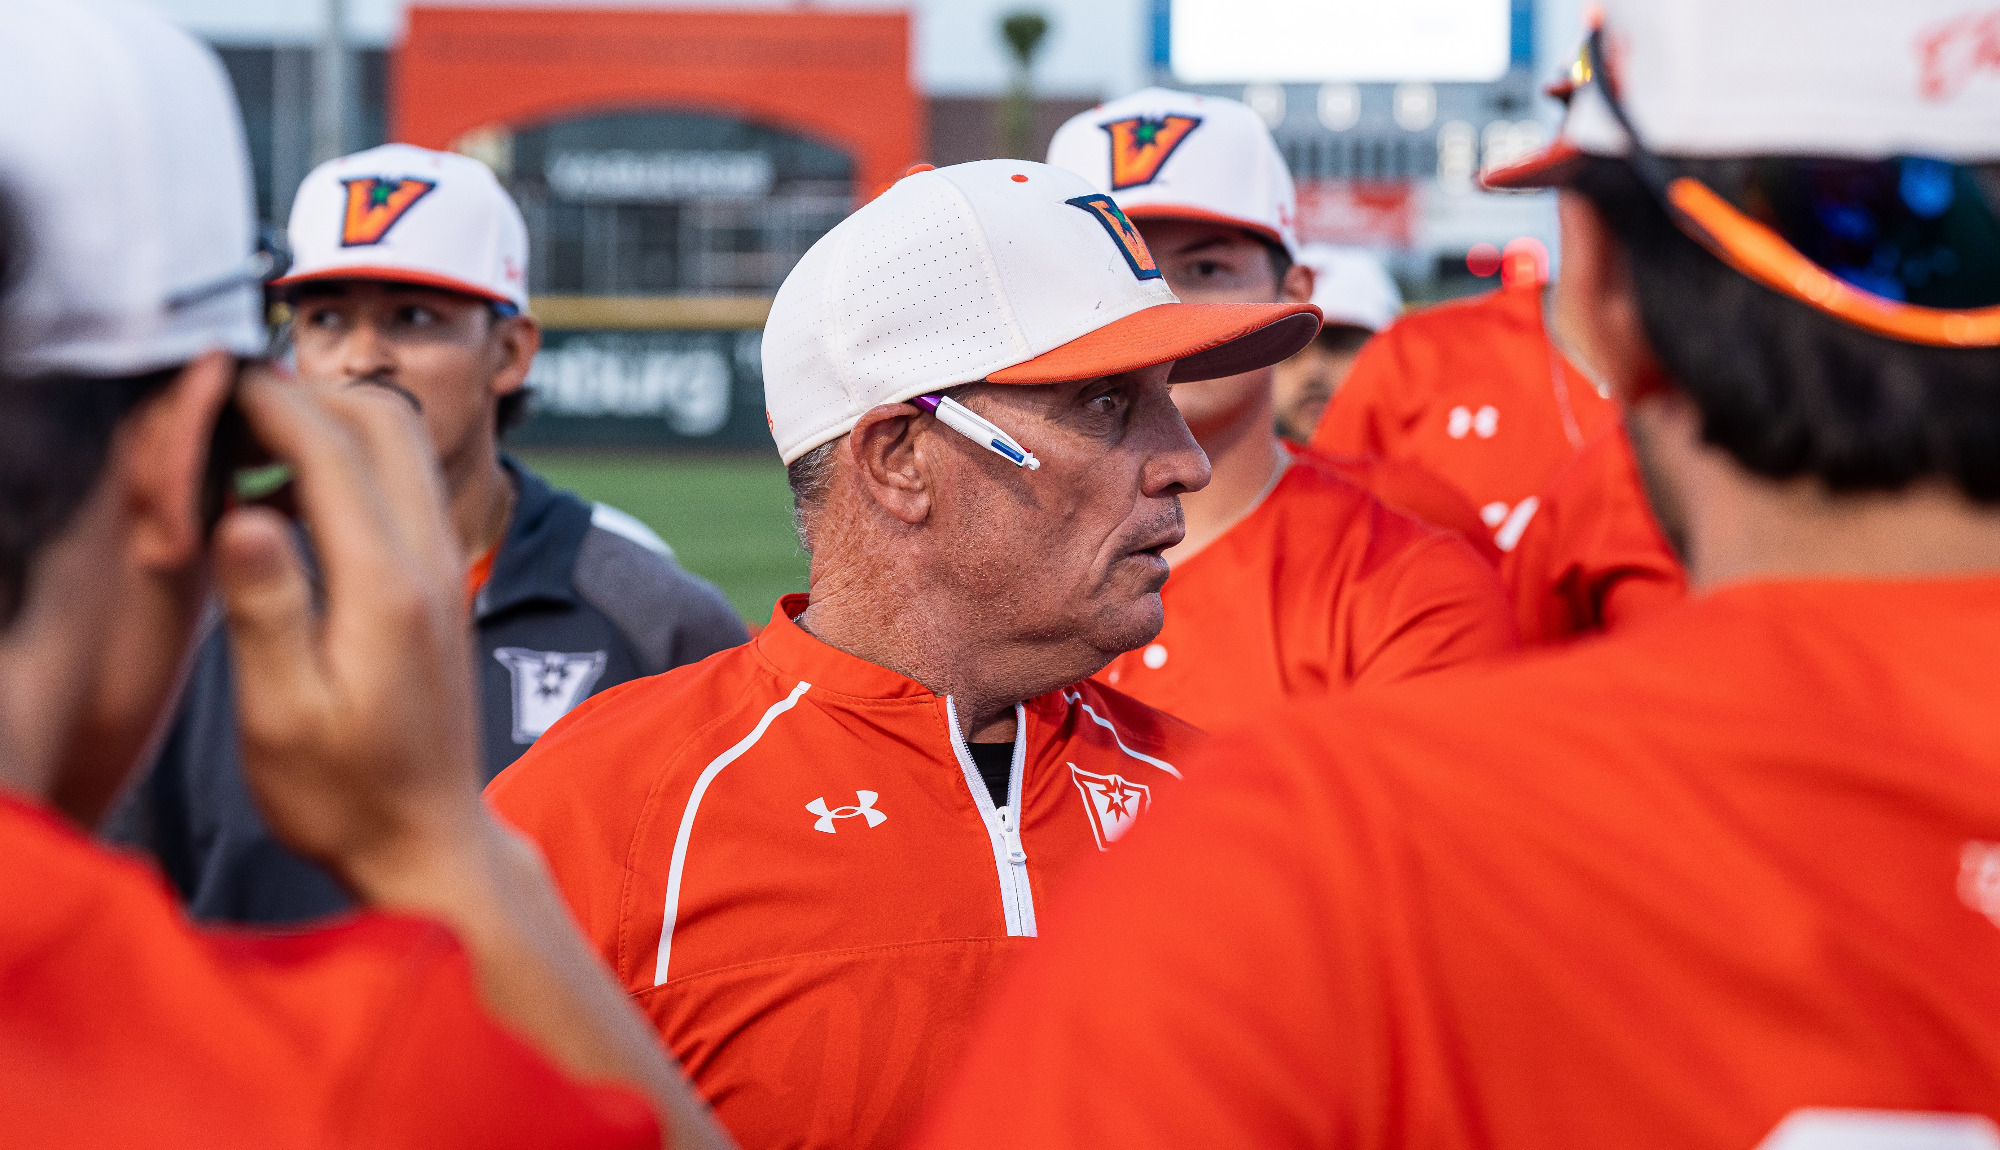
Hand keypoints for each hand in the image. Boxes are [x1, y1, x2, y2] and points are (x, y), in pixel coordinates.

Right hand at [211, 364, 484, 893]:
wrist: (427, 838)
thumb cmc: (345, 793)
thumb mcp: (284, 715)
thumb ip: (267, 609)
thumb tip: (240, 515)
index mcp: (386, 584)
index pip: (330, 446)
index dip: (265, 397)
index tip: (205, 378)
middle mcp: (431, 560)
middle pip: (382, 419)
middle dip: (302, 392)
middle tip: (222, 408)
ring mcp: (446, 566)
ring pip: (402, 445)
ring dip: (330, 421)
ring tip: (244, 446)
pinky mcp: (442, 580)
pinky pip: (404, 484)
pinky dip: (348, 462)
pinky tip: (283, 502)